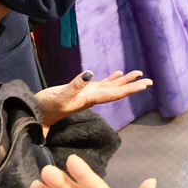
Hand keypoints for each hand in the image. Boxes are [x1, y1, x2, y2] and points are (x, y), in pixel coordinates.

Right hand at [34, 70, 152, 124]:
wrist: (37, 114)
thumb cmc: (47, 106)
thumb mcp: (60, 95)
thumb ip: (75, 86)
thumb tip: (89, 74)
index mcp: (91, 99)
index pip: (114, 94)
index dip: (129, 89)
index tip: (143, 85)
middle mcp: (93, 97)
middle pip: (117, 91)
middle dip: (133, 85)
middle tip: (149, 81)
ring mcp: (88, 94)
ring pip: (111, 86)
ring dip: (125, 81)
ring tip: (138, 74)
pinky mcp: (83, 91)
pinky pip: (101, 84)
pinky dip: (111, 78)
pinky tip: (118, 73)